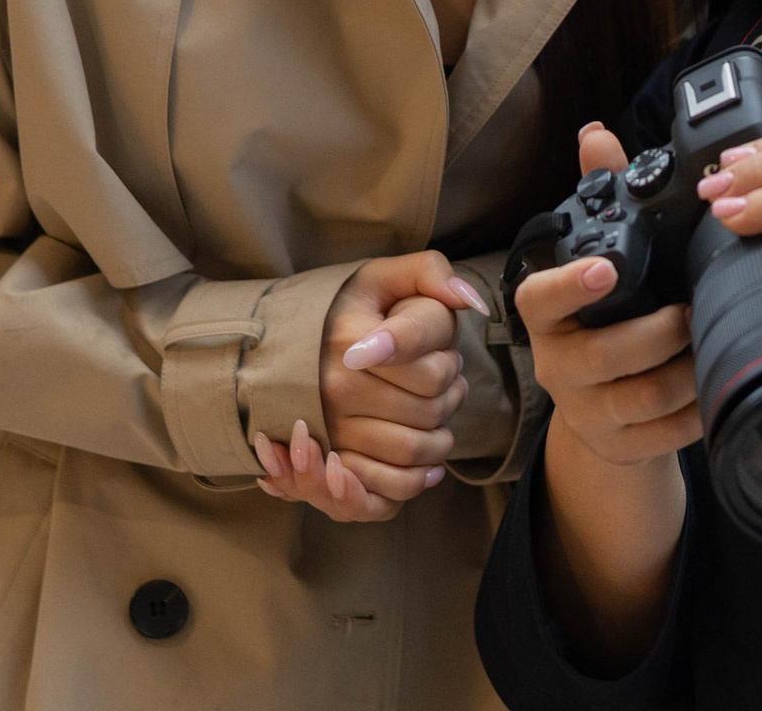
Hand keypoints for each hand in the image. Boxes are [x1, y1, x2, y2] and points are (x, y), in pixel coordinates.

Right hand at [255, 250, 486, 520]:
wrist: (292, 347)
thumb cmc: (352, 309)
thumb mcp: (384, 276)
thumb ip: (430, 273)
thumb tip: (470, 302)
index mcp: (349, 339)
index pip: (428, 368)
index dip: (447, 362)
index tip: (440, 352)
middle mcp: (334, 388)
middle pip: (429, 408)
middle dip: (450, 392)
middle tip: (442, 376)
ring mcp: (331, 430)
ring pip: (413, 448)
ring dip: (439, 433)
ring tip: (435, 409)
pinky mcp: (334, 464)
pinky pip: (387, 488)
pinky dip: (416, 479)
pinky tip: (428, 460)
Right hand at [514, 124, 702, 468]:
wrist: (606, 407)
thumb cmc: (608, 314)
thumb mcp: (600, 257)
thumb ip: (600, 194)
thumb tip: (596, 134)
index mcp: (547, 316)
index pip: (540, 300)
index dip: (572, 285)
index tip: (610, 268)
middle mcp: (558, 365)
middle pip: (606, 354)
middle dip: (659, 332)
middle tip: (695, 309)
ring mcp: (587, 411)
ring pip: (643, 396)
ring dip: (687, 369)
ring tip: (714, 341)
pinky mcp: (620, 446)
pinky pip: (666, 435)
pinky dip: (698, 411)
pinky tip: (718, 385)